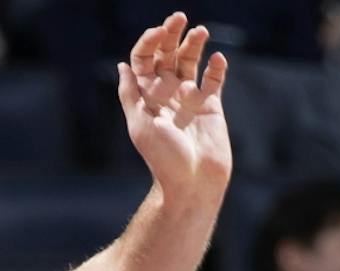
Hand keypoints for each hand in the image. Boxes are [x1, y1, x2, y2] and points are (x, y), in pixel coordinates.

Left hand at [118, 13, 231, 199]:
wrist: (193, 184)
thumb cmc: (164, 160)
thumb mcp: (140, 125)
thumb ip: (130, 95)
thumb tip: (122, 65)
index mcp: (147, 96)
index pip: (144, 58)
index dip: (149, 41)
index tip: (159, 33)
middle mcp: (167, 93)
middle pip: (167, 54)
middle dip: (171, 33)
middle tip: (179, 17)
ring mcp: (189, 98)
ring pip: (190, 61)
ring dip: (194, 44)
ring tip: (201, 32)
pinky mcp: (211, 106)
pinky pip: (214, 80)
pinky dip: (216, 67)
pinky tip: (217, 60)